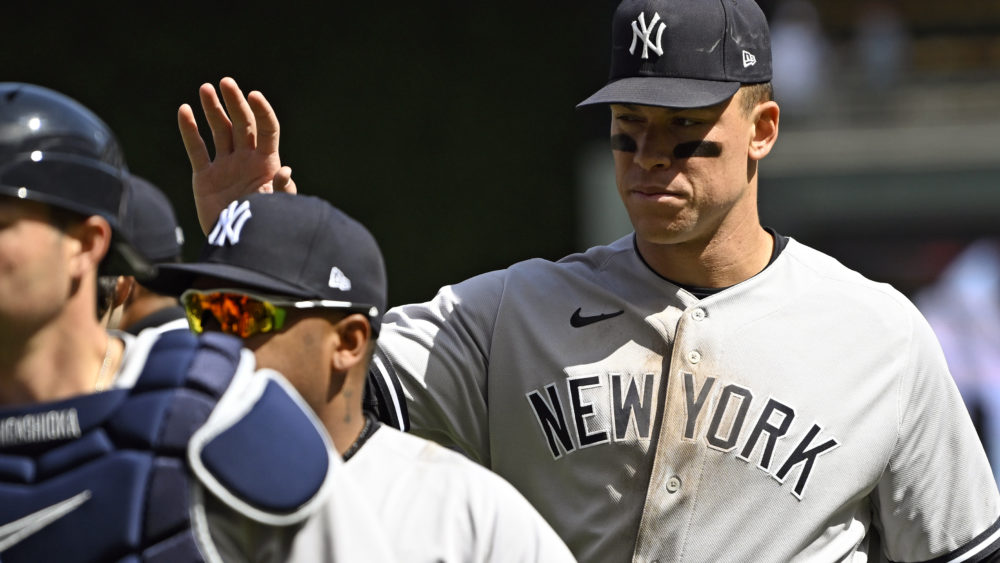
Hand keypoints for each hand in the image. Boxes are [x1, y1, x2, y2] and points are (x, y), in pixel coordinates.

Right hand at [178, 77, 296, 233]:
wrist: (238, 246)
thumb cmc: (264, 227)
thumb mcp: (275, 209)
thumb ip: (281, 191)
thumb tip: (286, 171)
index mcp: (266, 163)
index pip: (266, 129)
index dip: (262, 112)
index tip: (254, 96)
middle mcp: (246, 159)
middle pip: (241, 123)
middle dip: (234, 102)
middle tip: (226, 83)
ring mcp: (225, 166)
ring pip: (219, 131)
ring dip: (212, 109)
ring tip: (205, 88)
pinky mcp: (205, 177)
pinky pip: (196, 149)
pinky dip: (190, 130)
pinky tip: (184, 110)